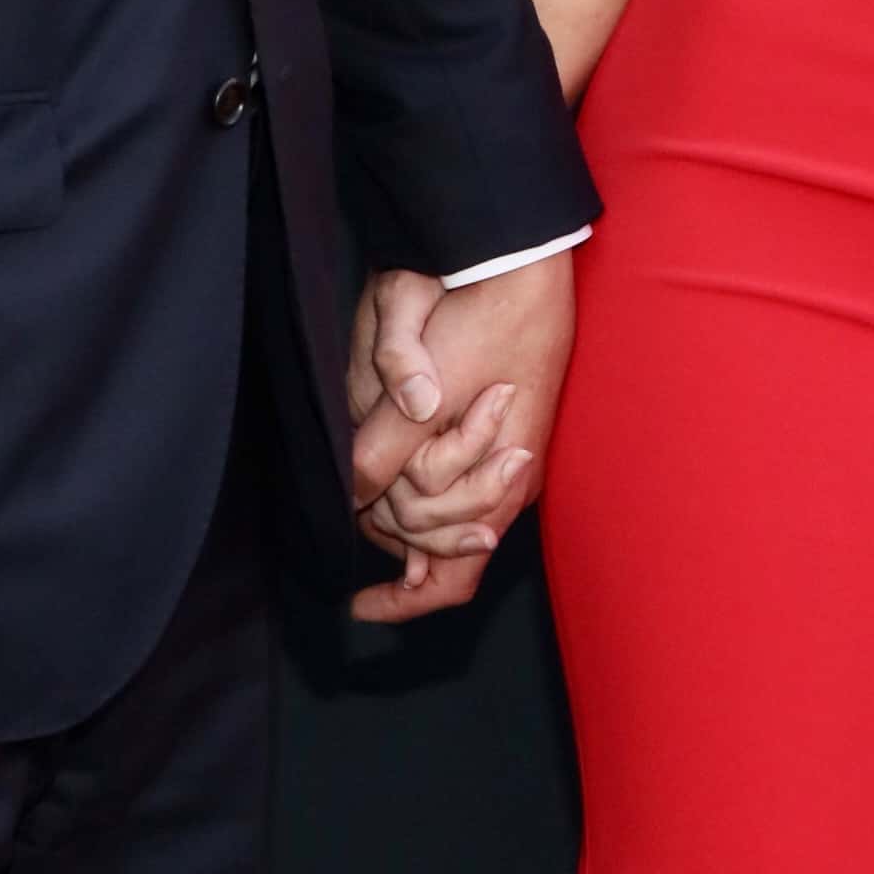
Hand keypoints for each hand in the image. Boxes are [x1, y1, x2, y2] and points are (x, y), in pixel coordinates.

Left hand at [345, 253, 575, 627]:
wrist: (522, 268)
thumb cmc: (484, 326)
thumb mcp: (425, 394)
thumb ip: (385, 451)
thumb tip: (351, 498)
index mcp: (500, 485)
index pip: (453, 579)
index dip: (404, 603)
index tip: (357, 605)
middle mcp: (509, 482)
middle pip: (441, 551)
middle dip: (398, 541)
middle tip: (355, 514)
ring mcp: (508, 458)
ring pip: (443, 517)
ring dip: (403, 512)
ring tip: (366, 494)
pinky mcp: (499, 431)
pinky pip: (453, 483)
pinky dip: (414, 487)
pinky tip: (388, 473)